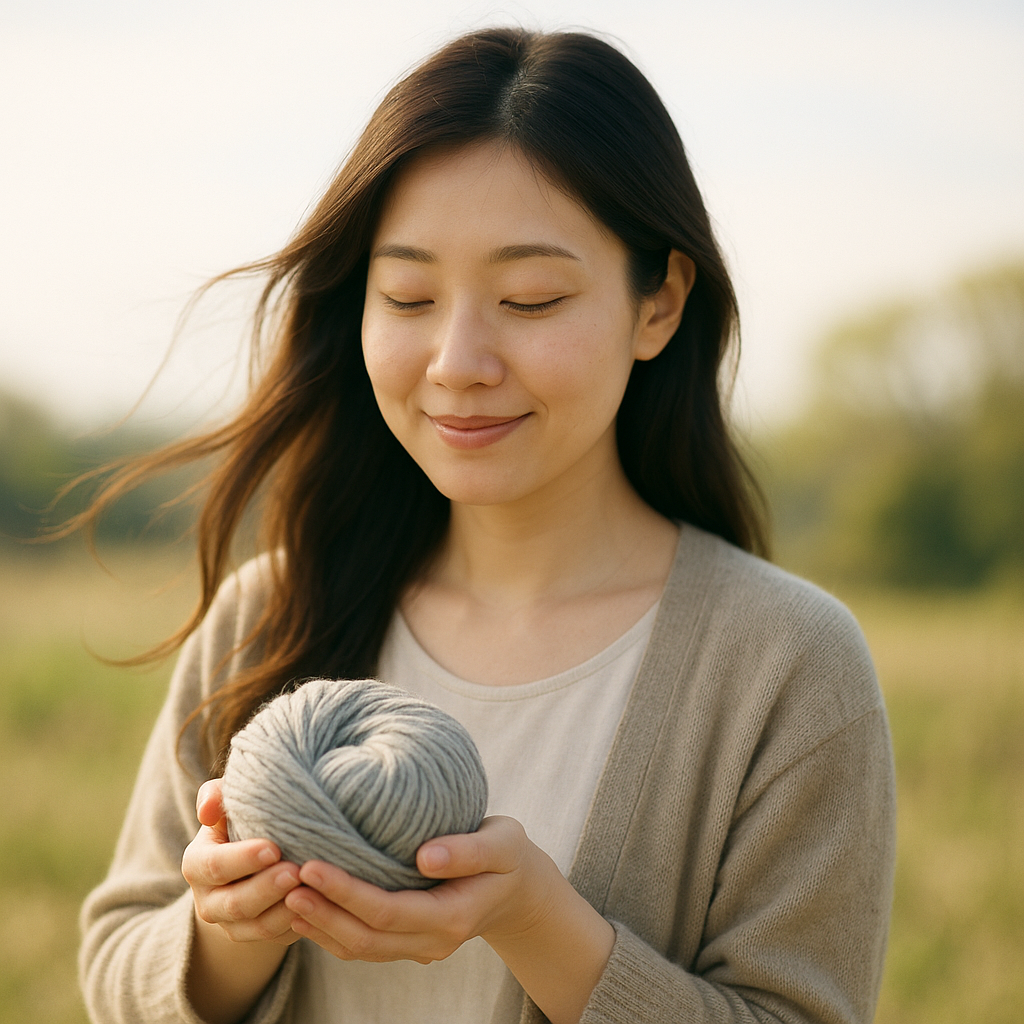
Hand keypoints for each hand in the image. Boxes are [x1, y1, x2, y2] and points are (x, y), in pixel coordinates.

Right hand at [181, 779, 301, 945]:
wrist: (250, 861)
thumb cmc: (241, 821)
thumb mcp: (227, 806)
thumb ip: (216, 797)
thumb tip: (209, 808)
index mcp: (196, 865)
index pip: (215, 866)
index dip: (243, 859)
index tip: (274, 848)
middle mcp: (208, 901)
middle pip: (236, 903)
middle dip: (267, 887)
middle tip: (297, 870)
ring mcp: (231, 925)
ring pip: (259, 926)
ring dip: (285, 909)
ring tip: (311, 888)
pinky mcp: (257, 937)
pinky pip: (278, 937)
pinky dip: (299, 922)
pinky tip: (319, 904)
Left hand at [281, 815, 555, 963]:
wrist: (519, 889)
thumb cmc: (509, 855)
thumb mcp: (503, 843)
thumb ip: (468, 850)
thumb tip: (423, 856)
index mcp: (453, 916)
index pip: (388, 912)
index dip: (346, 893)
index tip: (313, 865)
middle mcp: (432, 940)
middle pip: (366, 938)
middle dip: (323, 913)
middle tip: (287, 882)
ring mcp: (418, 946)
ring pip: (359, 949)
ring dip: (321, 926)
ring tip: (286, 896)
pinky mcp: (407, 940)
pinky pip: (364, 944)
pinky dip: (332, 930)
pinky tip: (308, 909)